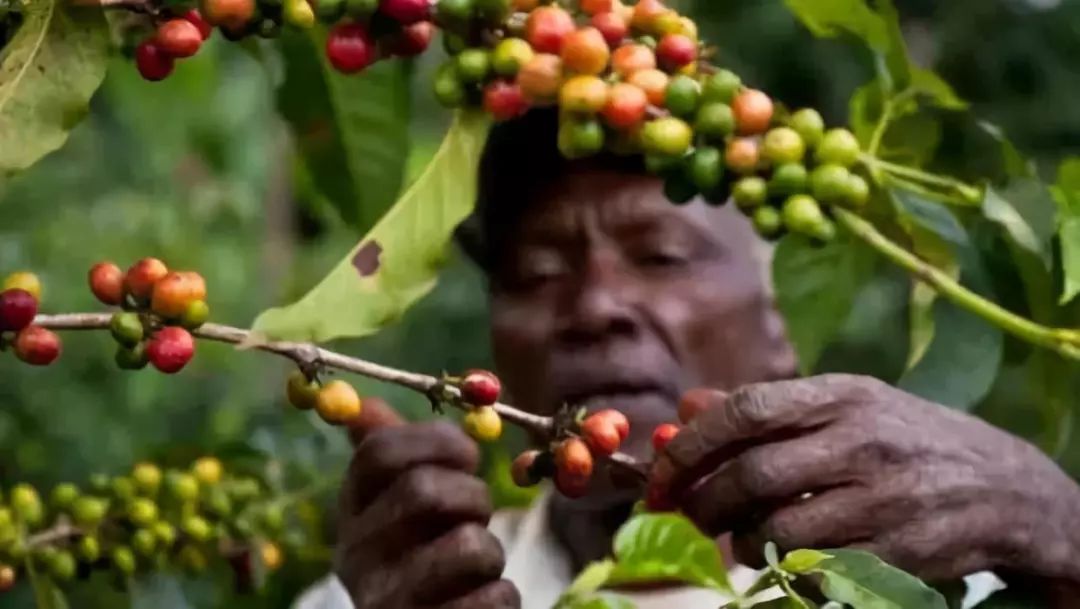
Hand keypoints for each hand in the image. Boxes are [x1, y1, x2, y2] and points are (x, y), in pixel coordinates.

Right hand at [335, 399, 519, 608]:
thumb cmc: (420, 559)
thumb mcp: (396, 509)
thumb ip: (393, 457)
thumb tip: (366, 406)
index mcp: (351, 513)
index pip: (378, 452)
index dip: (434, 439)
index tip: (468, 454)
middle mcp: (356, 557)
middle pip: (423, 491)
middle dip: (472, 496)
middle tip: (478, 515)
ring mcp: (388, 601)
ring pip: (467, 547)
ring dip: (490, 550)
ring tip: (476, 566)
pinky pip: (493, 598)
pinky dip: (501, 594)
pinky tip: (479, 601)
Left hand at [653, 374, 1079, 588]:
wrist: (1005, 488)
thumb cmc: (904, 439)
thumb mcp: (845, 406)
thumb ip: (766, 410)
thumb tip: (686, 409)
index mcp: (842, 395)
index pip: (746, 410)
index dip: (691, 443)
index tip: (661, 471)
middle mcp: (862, 441)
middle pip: (752, 475)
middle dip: (702, 502)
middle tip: (686, 515)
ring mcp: (884, 499)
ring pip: (777, 529)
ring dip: (739, 541)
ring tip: (739, 537)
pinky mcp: (899, 552)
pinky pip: (815, 569)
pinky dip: (782, 570)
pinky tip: (783, 559)